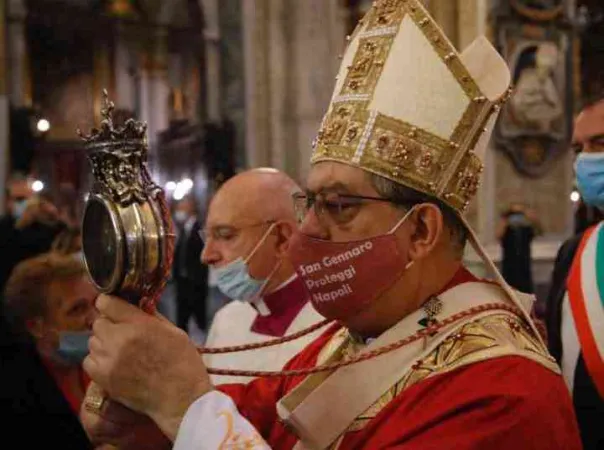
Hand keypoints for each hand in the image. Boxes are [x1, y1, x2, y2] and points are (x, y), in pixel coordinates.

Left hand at [84, 295, 212, 439]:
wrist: (181, 398)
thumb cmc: (183, 363)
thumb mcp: (174, 331)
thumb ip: (152, 316)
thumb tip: (140, 305)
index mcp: (139, 325)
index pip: (107, 303)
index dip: (109, 303)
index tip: (114, 307)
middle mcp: (119, 340)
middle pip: (98, 322)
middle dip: (109, 324)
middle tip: (123, 332)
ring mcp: (109, 360)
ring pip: (92, 341)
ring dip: (104, 342)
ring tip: (120, 350)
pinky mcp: (103, 379)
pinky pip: (88, 361)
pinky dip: (98, 361)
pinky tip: (113, 364)